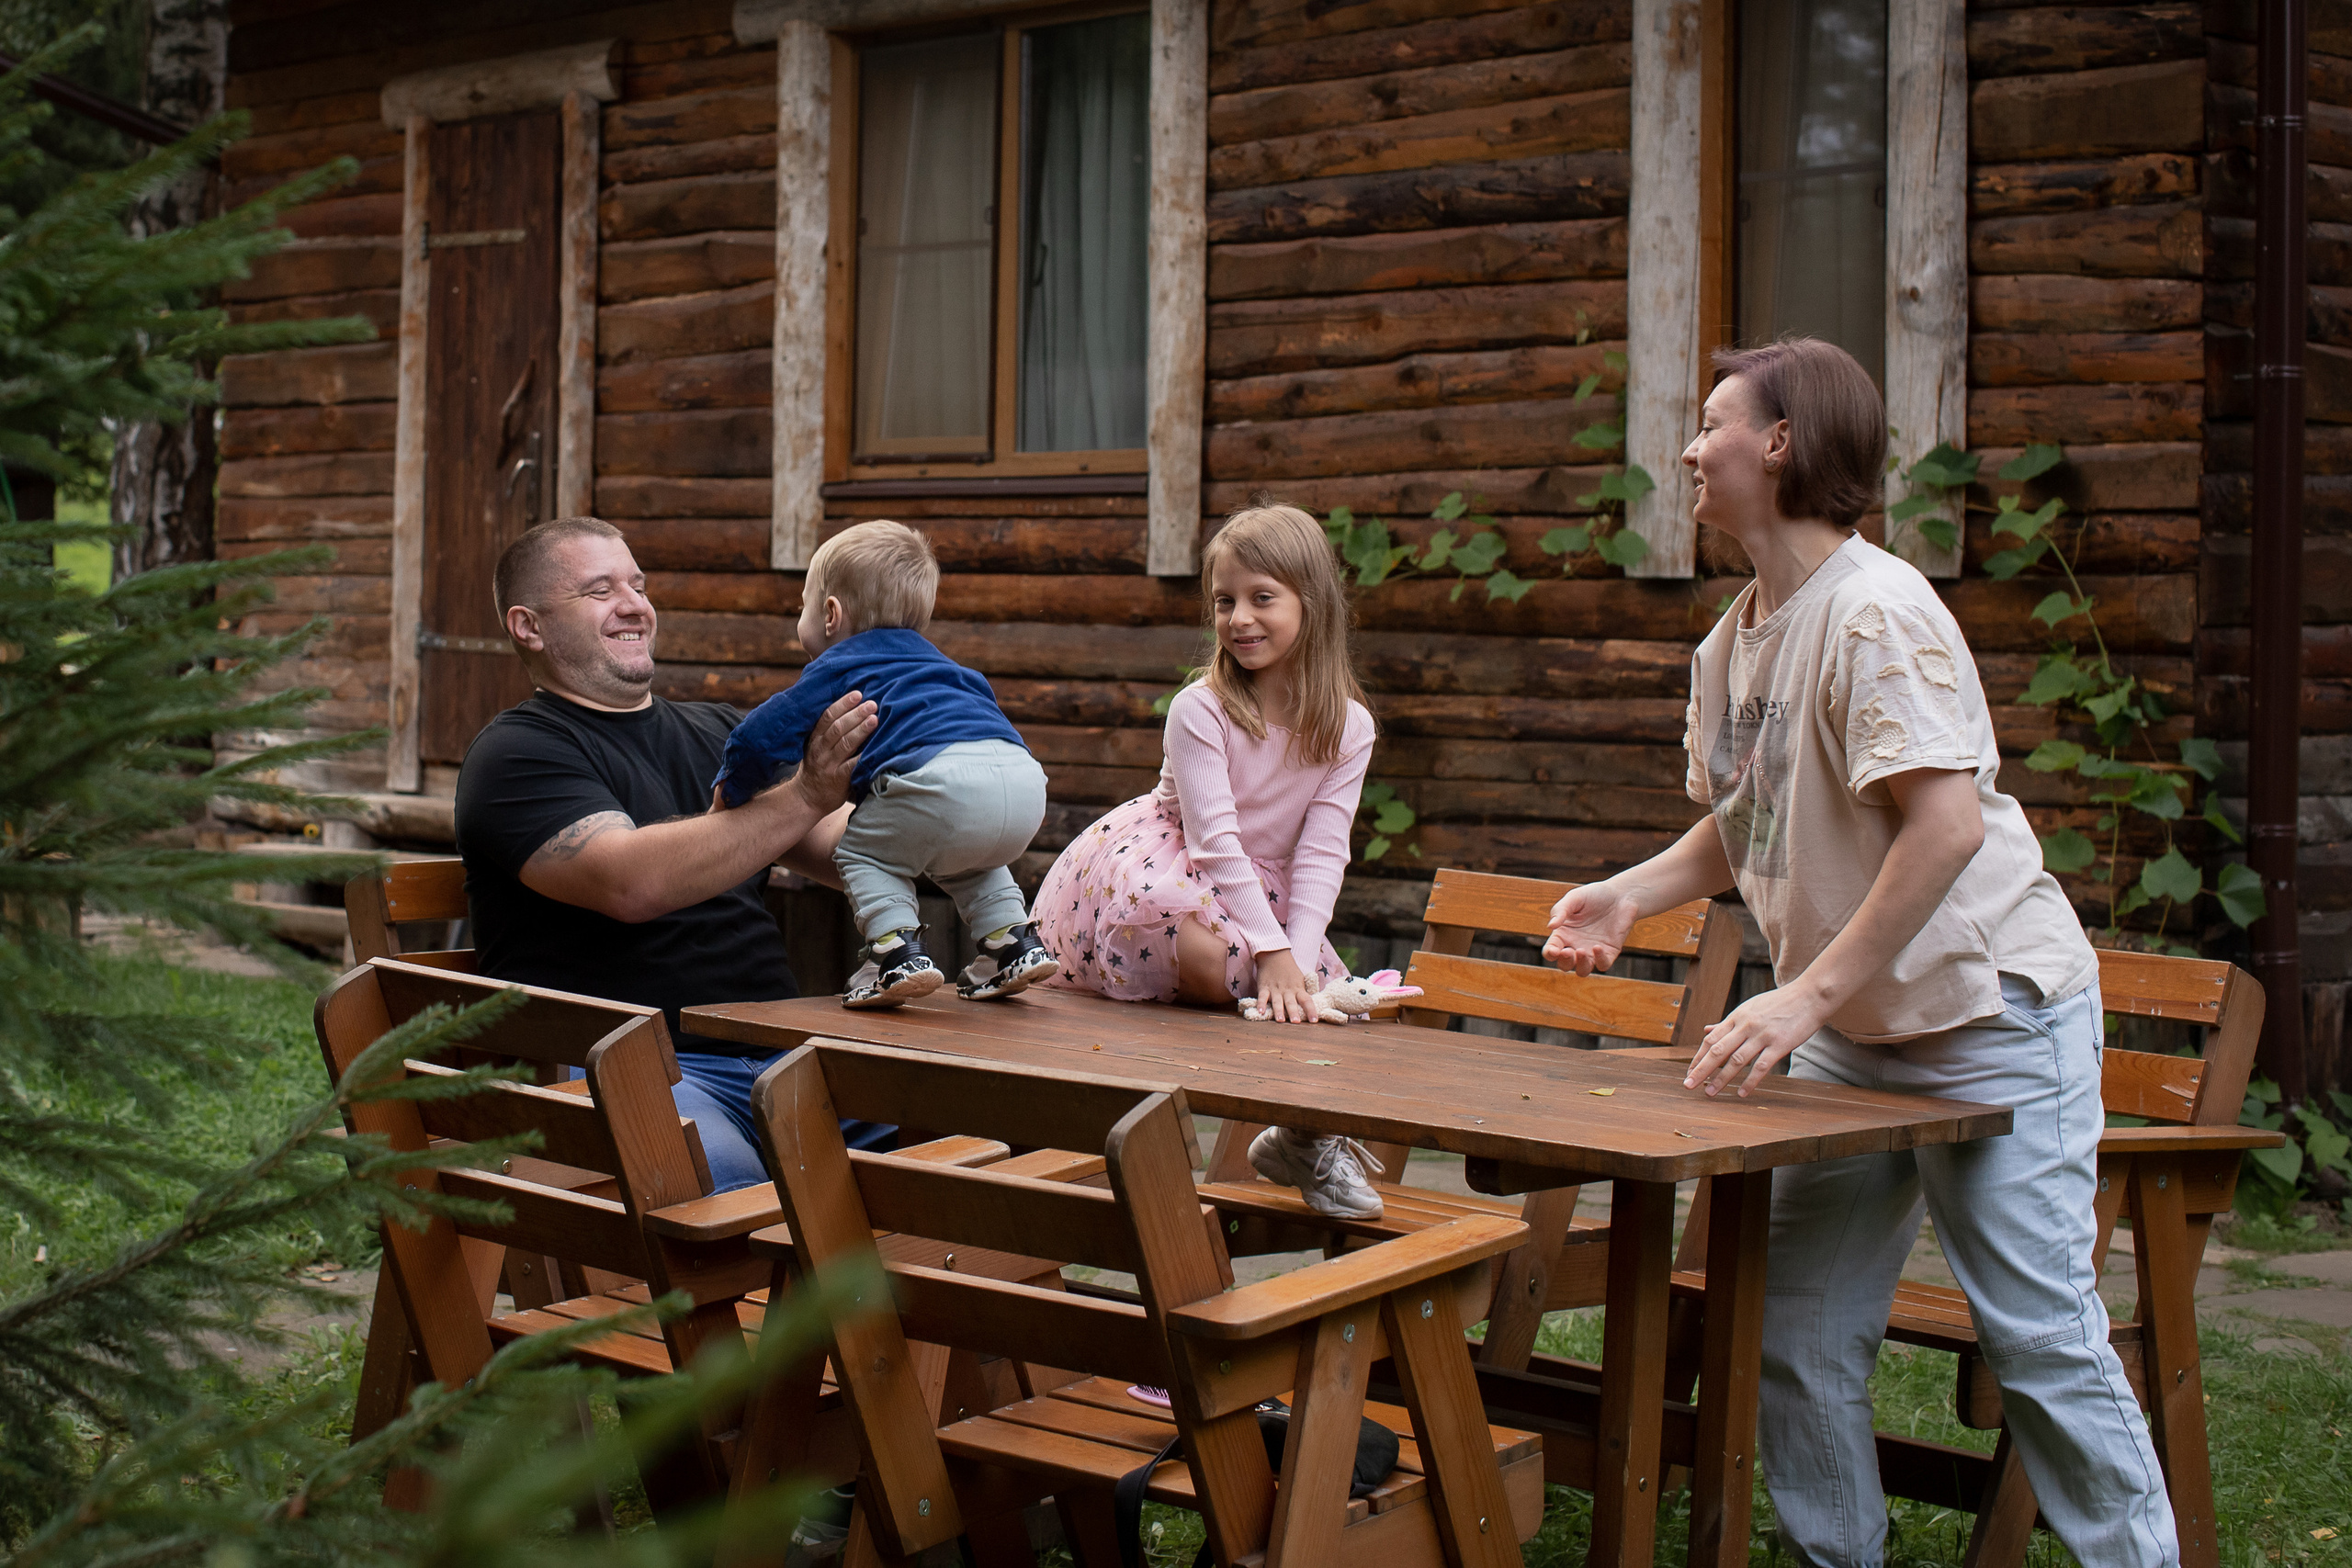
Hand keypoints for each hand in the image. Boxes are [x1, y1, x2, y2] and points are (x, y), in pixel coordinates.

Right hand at [784, 690, 877, 814]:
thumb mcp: (818, 747)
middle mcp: (820, 750)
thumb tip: (854, 710)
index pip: (827, 717)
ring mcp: (829, 764)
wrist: (807, 798)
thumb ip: (830, 732)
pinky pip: (852, 765)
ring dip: (861, 730)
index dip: (842, 704)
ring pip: (845, 743)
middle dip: (856, 714)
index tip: (857, 694)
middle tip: (872, 704)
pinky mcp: (838, 779)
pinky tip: (876, 747)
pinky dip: (864, 755)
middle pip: (838, 728)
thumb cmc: (818, 768)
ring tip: (875, 719)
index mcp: (816, 739)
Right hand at [1251, 949, 1316, 1024]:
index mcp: (1298, 989)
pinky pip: (1262, 997)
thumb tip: (1310, 1007)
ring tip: (1280, 1020)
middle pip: (1291, 1003)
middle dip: (1294, 1012)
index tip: (1314, 1021)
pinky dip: (1261, 1004)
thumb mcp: (1300, 980)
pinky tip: (1261, 1012)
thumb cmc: (1289, 970)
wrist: (1274, 955)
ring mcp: (1275, 989)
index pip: (1307, 1000)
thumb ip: (1303, 993)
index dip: (1311, 1011)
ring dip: (1279, 1011)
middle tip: (1296, 1022)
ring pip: (1277, 1001)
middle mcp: (1287, 990)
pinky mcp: (1264, 987)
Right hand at [1542, 882, 1639, 975]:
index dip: (1549, 954)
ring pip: (1582, 970)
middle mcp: (1576, 945)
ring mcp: (1592, 951)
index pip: (1551, 951)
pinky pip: (1602, 965)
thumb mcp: (1574, 897)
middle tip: (1568, 951)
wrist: (1621, 895)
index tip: (1554, 950)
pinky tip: (1597, 947)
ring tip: (1581, 951)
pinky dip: (1599, 960)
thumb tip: (1550, 926)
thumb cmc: (1595, 895)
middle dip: (1564, 962)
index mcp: (1563, 934)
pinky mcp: (1609, 952)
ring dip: (1580, 965)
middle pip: (1565, 965)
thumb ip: (1561, 910)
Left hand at [1684, 986, 1828, 1097]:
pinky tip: (1741, 1093)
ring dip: (1721, 1079)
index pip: (1711, 1040)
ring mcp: (1762, 1035)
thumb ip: (1728, 1022)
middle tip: (1688, 1085)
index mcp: (1736, 1017)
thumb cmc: (1778, 1004)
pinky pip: (1761, 1066)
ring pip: (1736, 1060)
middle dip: (1701, 1069)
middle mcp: (1746, 1026)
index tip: (1689, 1072)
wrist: (1810, 996)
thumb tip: (1706, 1029)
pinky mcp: (1780, 1044)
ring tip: (1710, 1093)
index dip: (1698, 1057)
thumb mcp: (1749, 1008)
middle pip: (1718, 1050)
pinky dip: (1750, 1081)